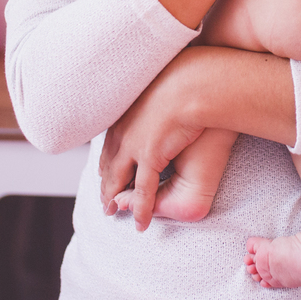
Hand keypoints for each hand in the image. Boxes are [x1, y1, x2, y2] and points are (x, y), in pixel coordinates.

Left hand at [98, 51, 205, 230]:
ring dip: (115, 199)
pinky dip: (141, 209)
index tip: (105, 173)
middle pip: (108, 165)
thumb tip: (159, 93)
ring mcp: (134, 144)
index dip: (106, 162)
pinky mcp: (150, 155)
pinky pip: (143, 191)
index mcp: (125, 113)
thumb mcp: (160, 86)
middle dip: (105, 184)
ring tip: (113, 212)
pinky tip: (141, 223)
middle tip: (105, 200)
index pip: (109, 144)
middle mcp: (123, 130)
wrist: (195, 78)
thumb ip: (153, 95)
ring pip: (118, 180)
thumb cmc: (187, 77)